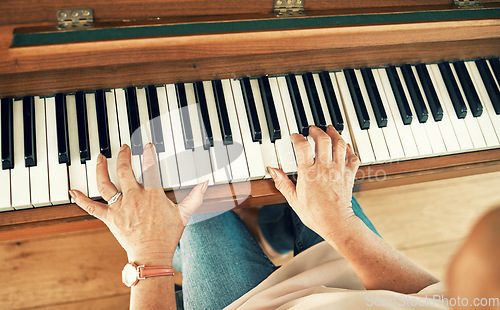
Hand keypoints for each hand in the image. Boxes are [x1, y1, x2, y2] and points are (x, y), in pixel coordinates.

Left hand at [70, 143, 207, 264]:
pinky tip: (72, 191)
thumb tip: (205, 183)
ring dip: (100, 168)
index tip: (147, 145)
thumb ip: (195, 196)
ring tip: (100, 157)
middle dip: (122, 155)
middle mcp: (134, 198)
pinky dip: (81, 199)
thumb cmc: (168, 235)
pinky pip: (92, 207)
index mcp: (152, 195)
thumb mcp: (184, 214)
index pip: (150, 168)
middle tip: (123, 147)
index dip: (149, 154)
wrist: (152, 255)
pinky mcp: (110, 218)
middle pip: (124, 170)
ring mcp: (120, 207)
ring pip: (106, 183)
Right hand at [268, 125, 359, 238]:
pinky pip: (352, 157)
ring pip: (339, 144)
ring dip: (334, 134)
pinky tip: (345, 147)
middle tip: (312, 129)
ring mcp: (338, 170)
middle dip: (317, 131)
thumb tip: (273, 171)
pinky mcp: (349, 175)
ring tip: (330, 130)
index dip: (297, 137)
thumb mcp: (293, 200)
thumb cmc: (315, 214)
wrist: (336, 223)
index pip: (302, 146)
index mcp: (308, 173)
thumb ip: (283, 183)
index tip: (295, 136)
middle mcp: (324, 168)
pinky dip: (349, 149)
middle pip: (323, 140)